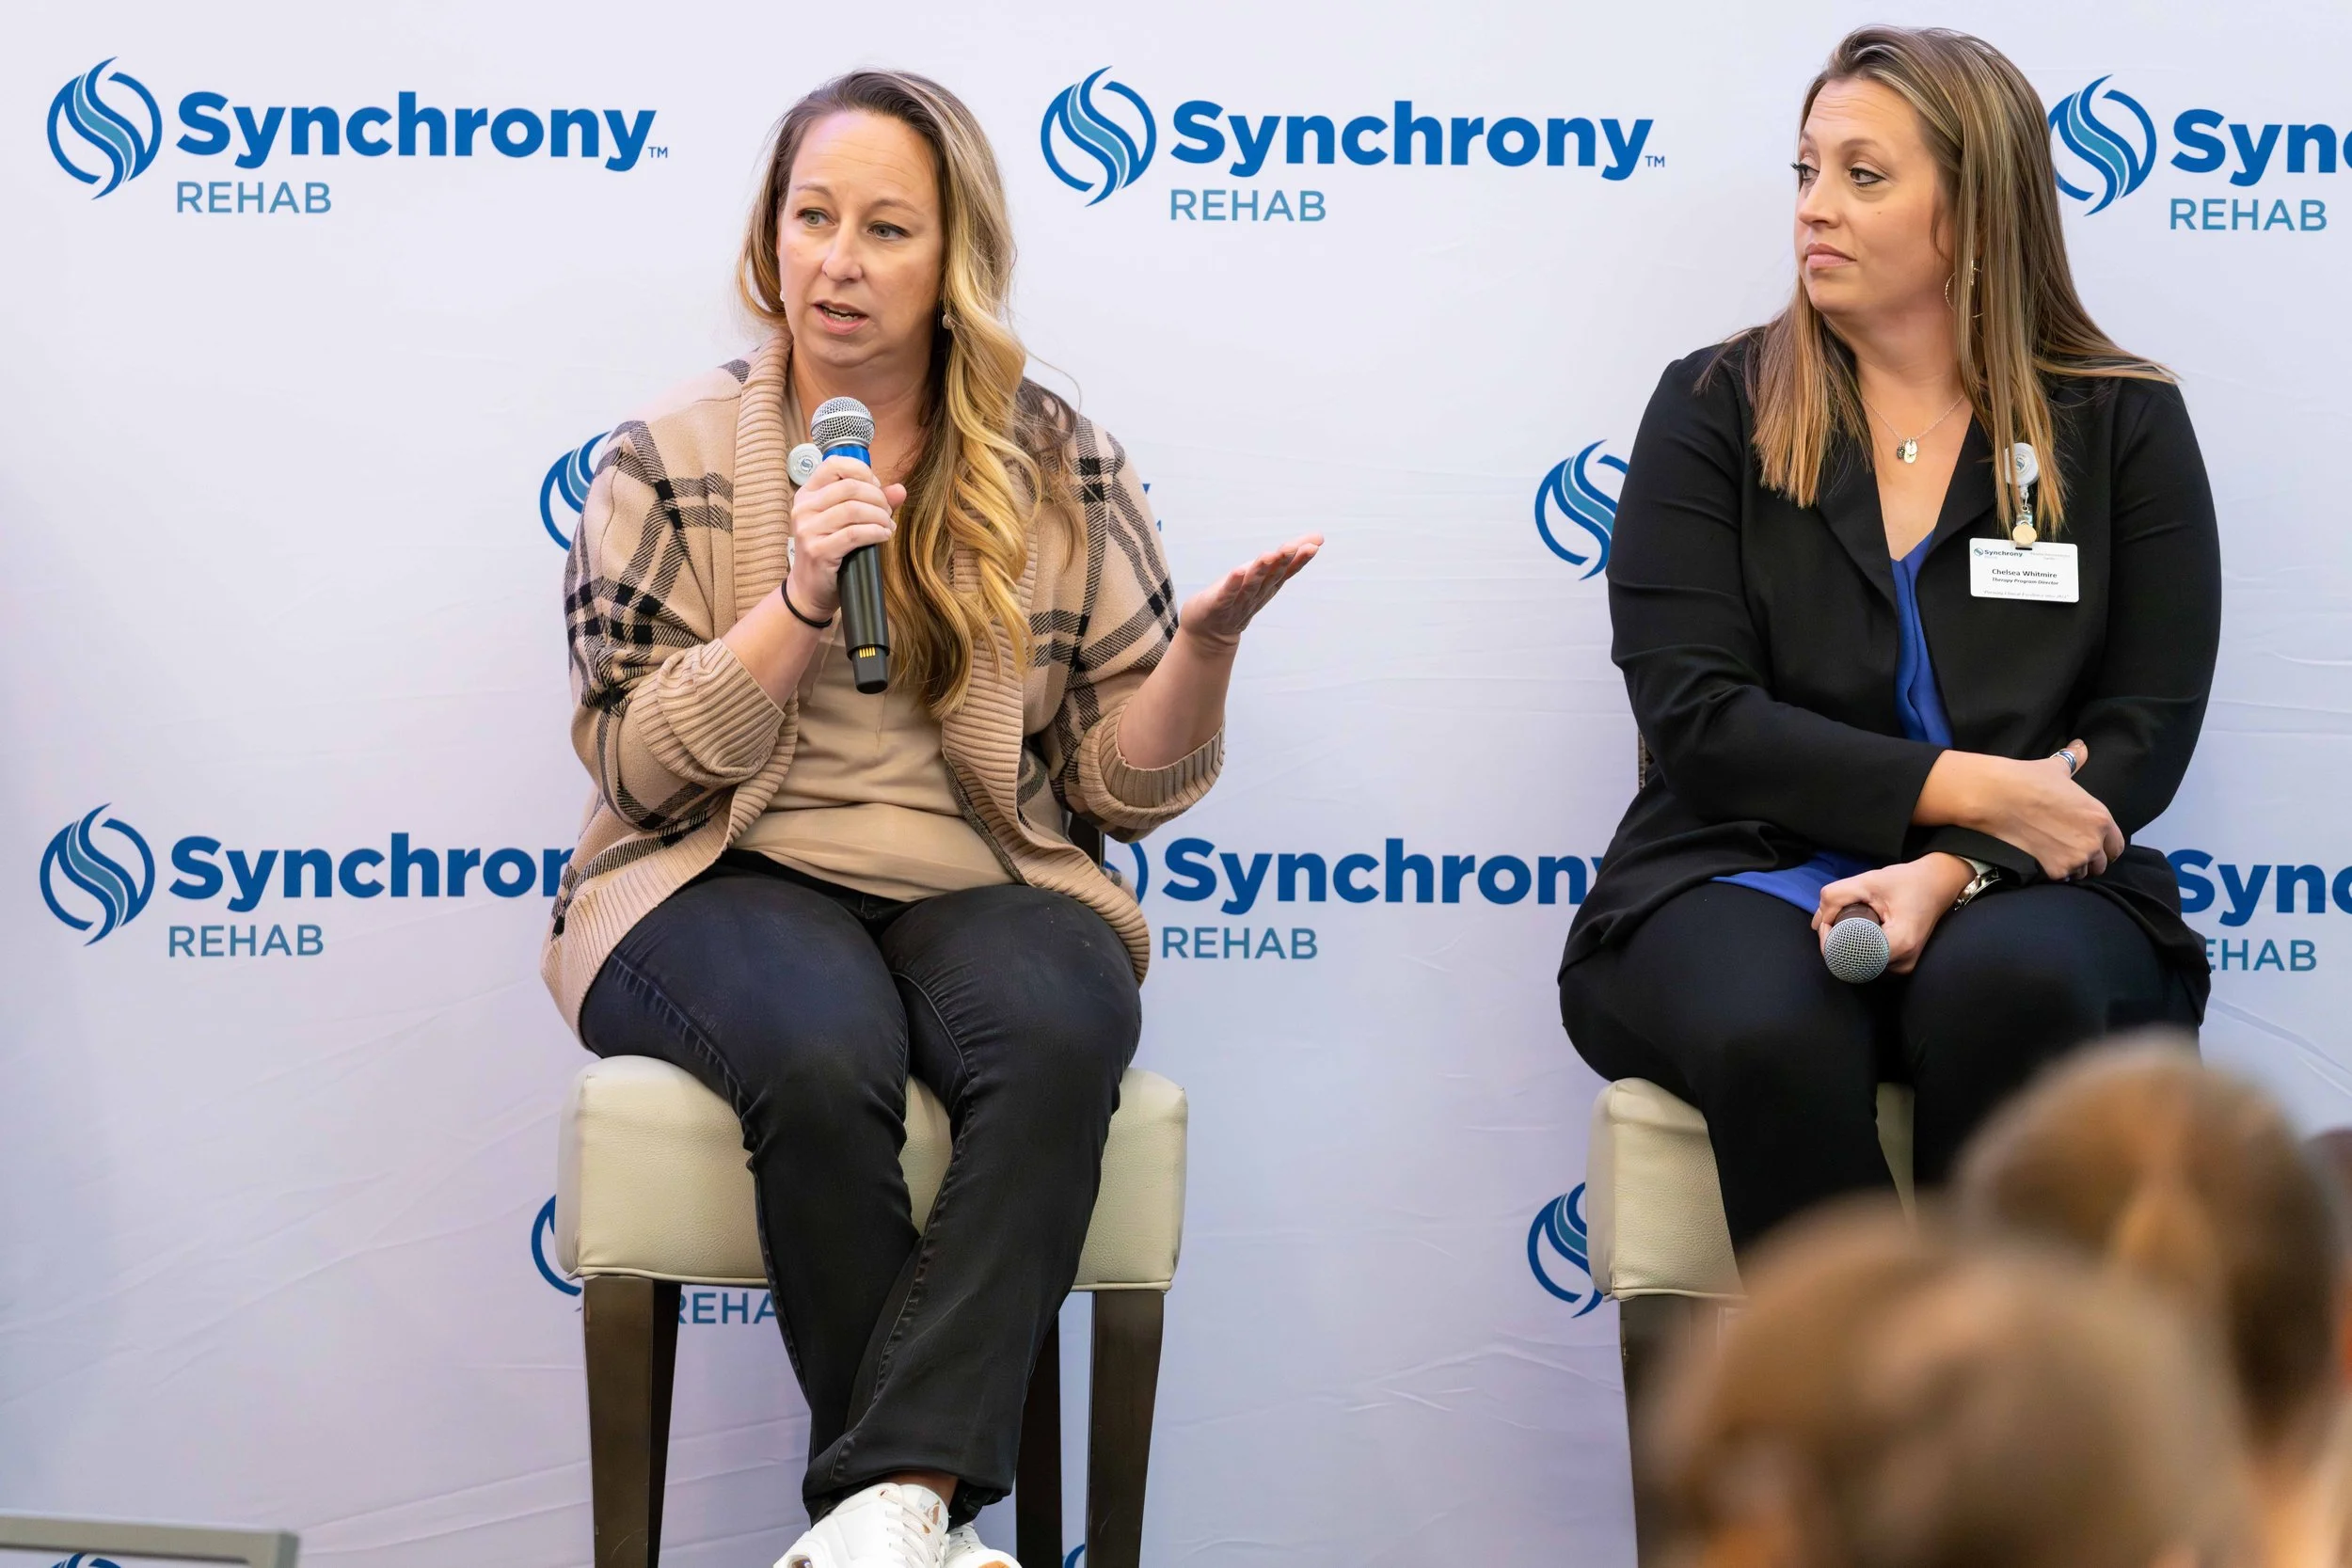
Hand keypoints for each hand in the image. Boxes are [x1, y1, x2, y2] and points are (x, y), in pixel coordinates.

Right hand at [786, 454, 903, 617]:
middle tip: (887, 513)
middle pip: (850, 487)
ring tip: (887, 526)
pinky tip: (884, 536)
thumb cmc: (830, 551)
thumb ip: (872, 502)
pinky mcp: (818, 550)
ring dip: (879, 517)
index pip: (834, 464)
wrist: (809, 589)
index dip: (862, 472)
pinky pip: (855, 534)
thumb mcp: (846, 522)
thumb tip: (900, 489)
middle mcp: (804, 508)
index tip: (876, 488)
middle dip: (877, 498)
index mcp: (808, 494)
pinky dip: (876, 532)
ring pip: (854, 509)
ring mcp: (808, 529)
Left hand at [1177, 535, 1322, 651]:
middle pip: (1272, 576)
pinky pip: (1227, 594)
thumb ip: (1289, 556)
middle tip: (1291, 546)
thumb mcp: (1266, 574)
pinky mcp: (1219, 604)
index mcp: (1269, 584)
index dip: (1300, 559)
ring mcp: (1239, 600)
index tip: (1314, 546)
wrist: (1211, 631)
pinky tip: (1238, 571)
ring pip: (1252, 584)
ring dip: (1260, 570)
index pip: (1287, 570)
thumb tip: (1319, 537)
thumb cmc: (1240, 596)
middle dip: (1282, 561)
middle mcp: (1258, 593)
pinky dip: (1233, 583)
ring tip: (1268, 555)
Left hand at [1815, 854, 1976, 974]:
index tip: (1828, 922)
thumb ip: (1836, 897)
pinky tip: (1857, 930)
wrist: (1938, 885)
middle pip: (1853, 964)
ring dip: (1845, 946)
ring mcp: (1902, 967)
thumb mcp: (1869, 881)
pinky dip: (1856, 948)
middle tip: (1833, 920)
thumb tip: (1818, 923)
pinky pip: (1869, 962)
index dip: (1831, 942)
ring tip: (1846, 922)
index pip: (1851, 957)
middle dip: (1835, 943)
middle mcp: (1902, 963)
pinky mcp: (1900, 964)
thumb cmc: (1908, 881)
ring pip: (1859, 965)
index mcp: (1899, 944)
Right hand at [1945, 737, 2124, 881]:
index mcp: (2101, 817)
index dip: (2105, 847)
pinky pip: (2061, 879)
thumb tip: (2081, 746)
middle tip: (2068, 851)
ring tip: (2053, 854)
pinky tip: (2040, 858)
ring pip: (2081, 873)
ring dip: (2070, 867)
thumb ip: (2074, 760)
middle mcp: (2094, 840)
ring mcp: (2076, 857)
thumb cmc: (2029, 779)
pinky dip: (2052, 872)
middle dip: (2088, 860)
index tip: (2091, 845)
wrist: (1999, 796)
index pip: (2116, 845)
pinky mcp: (2056, 869)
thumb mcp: (2057, 768)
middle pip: (2100, 864)